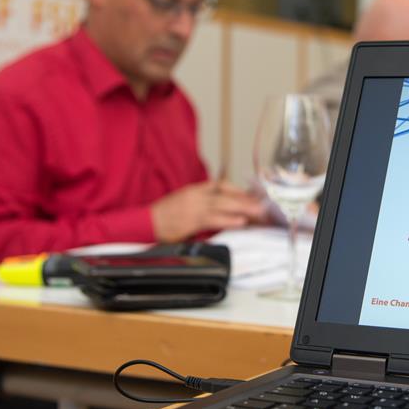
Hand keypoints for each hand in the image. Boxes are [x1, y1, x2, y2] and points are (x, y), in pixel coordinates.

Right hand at [150, 180, 266, 242]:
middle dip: (246, 199)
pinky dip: (228, 220)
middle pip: (226, 193)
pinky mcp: (190, 220)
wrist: (145, 223)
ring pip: (223, 204)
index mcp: (194, 190)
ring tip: (259, 213)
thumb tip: (225, 210)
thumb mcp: (184, 204)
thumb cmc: (165, 217)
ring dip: (243, 208)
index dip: (238, 190)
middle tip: (263, 205)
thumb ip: (203, 205)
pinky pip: (213, 219)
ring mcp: (193, 206)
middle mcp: (196, 195)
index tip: (251, 196)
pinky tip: (240, 222)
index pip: (221, 185)